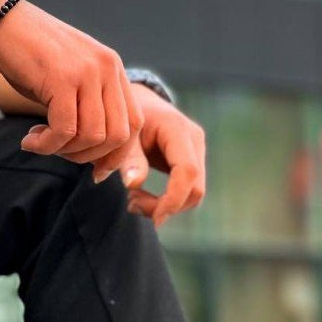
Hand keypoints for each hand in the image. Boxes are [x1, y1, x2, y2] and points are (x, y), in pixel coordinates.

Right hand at [0, 0, 141, 164]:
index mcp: (113, 68)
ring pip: (92, 137)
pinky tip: (29, 141)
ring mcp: (86, 71)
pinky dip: (47, 146)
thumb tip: (97, 156)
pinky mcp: (62, 78)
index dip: (117, 155)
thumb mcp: (69, 79)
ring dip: (64, 151)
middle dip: (89, 157)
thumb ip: (88, 108)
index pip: (134, 124)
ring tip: (40, 143)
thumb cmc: (27, 54)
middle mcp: (106, 68)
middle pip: (118, 136)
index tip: (95, 171)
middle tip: (60, 152)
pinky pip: (65, 131)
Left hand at [92, 85, 205, 227]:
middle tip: (131, 205)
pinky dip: (168, 201)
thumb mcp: (123, 136)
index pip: (187, 171)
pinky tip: (141, 197)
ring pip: (194, 193)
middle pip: (195, 188)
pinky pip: (188, 190)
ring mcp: (197, 150)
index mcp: (177, 130)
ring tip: (133, 200)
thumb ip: (128, 158)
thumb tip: (133, 184)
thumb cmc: (125, 118)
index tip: (153, 219)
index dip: (173, 199)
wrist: (135, 102)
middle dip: (167, 207)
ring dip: (166, 207)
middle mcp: (194, 139)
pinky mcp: (193, 160)